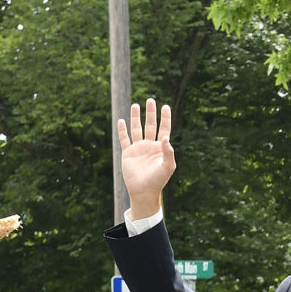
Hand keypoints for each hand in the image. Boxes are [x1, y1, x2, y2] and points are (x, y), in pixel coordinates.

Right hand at [116, 99, 176, 218]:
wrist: (143, 191)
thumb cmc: (158, 180)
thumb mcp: (167, 166)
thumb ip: (169, 152)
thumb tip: (167, 137)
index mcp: (160, 148)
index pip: (164, 129)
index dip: (165, 118)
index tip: (165, 106)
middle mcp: (149, 146)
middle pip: (150, 125)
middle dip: (150, 113)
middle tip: (150, 100)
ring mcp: (138, 149)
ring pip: (137, 129)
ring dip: (135, 118)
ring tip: (136, 105)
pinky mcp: (128, 153)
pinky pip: (124, 139)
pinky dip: (122, 130)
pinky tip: (121, 121)